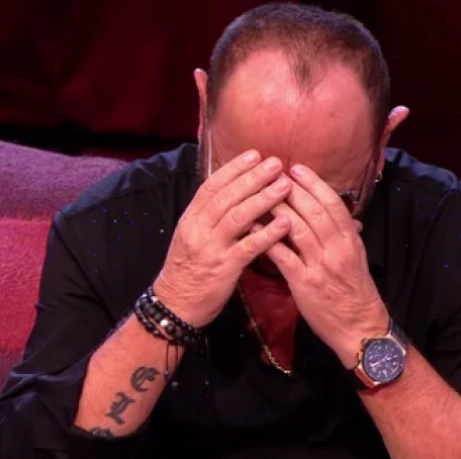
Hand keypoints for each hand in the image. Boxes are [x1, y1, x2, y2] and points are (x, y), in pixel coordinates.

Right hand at [155, 150, 292, 326]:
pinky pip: (248, 247)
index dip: (234, 169)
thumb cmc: (189, 269)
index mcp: (191, 218)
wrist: (175, 305)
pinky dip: (268, 233)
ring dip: (263, 199)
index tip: (254, 154)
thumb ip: (209, 215)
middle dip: (253, 177)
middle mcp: (198, 229)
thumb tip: (233, 191)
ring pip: (238, 217)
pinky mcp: (224, 268)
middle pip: (227, 196)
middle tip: (276, 163)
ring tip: (285, 186)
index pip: (212, 186)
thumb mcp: (192, 236)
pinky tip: (285, 223)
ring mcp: (211, 248)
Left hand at [263, 164, 388, 367]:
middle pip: (313, 211)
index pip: (333, 204)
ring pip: (297, 229)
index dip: (314, 184)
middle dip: (292, 189)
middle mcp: (337, 249)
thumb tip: (336, 210)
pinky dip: (267, 240)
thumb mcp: (355, 257)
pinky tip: (253, 229)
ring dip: (277, 209)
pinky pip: (283, 257)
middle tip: (272, 172)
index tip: (297, 168)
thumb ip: (344, 233)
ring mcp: (320, 266)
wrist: (359, 326)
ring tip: (259, 193)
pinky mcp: (304, 284)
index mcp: (350, 240)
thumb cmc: (354, 290)